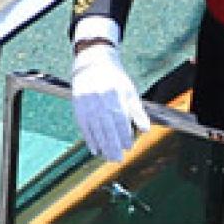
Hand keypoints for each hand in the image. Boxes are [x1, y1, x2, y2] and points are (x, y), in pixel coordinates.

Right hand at [70, 43, 148, 158]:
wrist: (92, 64)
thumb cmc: (115, 80)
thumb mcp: (129, 92)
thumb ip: (137, 111)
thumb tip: (145, 130)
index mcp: (114, 95)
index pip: (119, 118)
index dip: (123, 134)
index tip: (129, 147)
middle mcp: (99, 100)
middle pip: (106, 126)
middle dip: (112, 144)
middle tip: (118, 159)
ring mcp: (87, 104)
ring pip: (95, 128)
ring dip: (102, 145)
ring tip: (108, 157)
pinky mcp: (78, 107)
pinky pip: (84, 126)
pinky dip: (89, 139)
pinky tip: (95, 150)